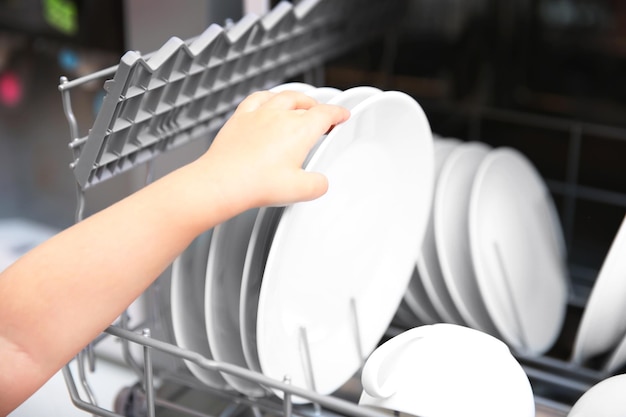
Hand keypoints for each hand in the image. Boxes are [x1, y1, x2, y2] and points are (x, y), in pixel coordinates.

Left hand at [191, 90, 349, 210]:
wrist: (223, 182)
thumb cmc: (257, 184)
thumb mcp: (300, 191)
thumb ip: (318, 184)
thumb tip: (319, 182)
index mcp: (300, 131)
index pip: (326, 114)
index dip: (338, 113)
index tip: (342, 115)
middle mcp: (280, 116)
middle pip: (306, 104)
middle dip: (318, 108)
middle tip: (323, 116)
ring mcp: (258, 114)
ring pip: (283, 96)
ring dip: (297, 98)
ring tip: (302, 103)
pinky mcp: (240, 118)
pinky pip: (257, 98)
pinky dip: (268, 97)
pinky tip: (267, 101)